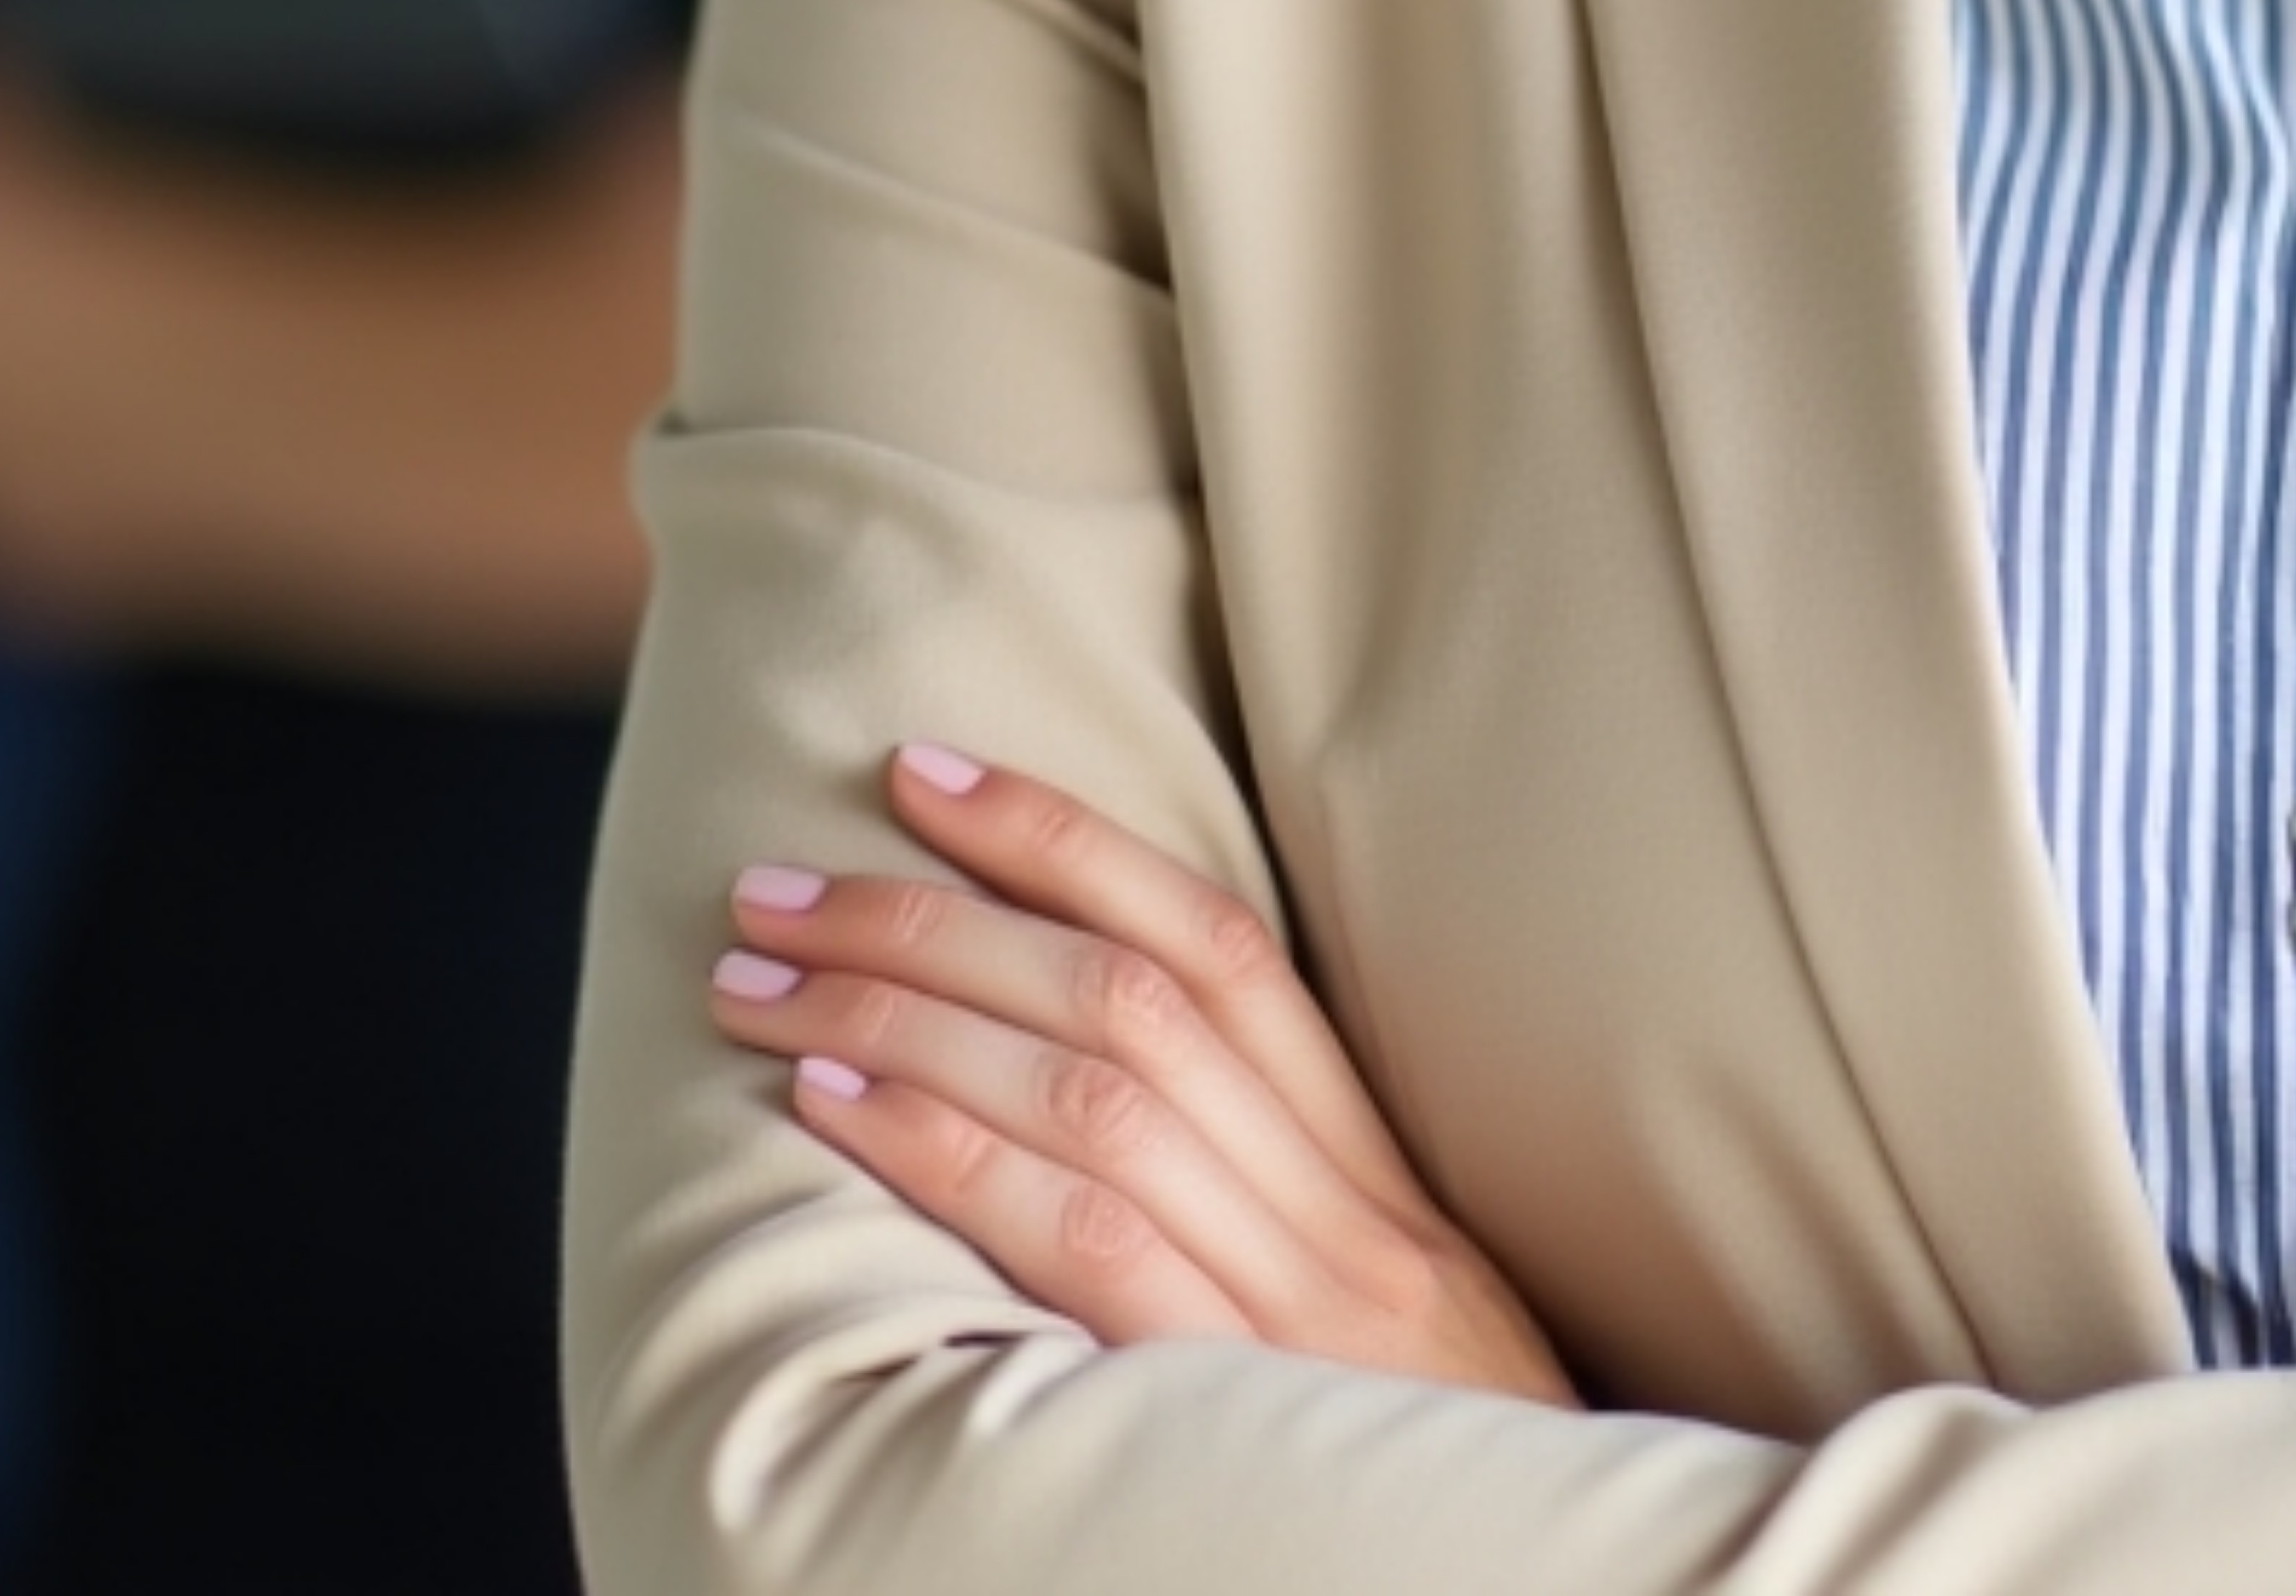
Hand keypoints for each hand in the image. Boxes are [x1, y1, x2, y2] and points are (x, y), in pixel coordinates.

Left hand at [703, 742, 1577, 1403]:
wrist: (1529, 1592)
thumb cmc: (1431, 1479)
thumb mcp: (1383, 1327)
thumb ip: (1270, 1218)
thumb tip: (1075, 1098)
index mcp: (1379, 1182)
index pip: (1223, 952)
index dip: (1070, 845)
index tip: (928, 780)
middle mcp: (1348, 1221)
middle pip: (1127, 1001)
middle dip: (936, 921)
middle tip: (777, 892)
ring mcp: (1297, 1308)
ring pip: (1090, 1096)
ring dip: (903, 1020)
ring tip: (766, 987)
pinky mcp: (1236, 1400)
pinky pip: (1080, 1241)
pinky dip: (948, 1154)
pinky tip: (835, 1109)